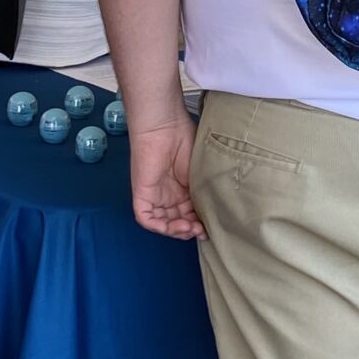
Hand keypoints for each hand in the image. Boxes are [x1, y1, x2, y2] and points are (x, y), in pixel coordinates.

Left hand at [128, 110, 204, 239]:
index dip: (201, 223)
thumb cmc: (186, 140)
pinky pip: (146, 218)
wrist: (166, 127)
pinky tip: (172, 226)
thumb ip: (206, 191)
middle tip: (201, 229)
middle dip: (190, 229)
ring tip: (190, 227)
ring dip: (176, 230)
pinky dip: (158, 226)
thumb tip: (216, 212)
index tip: (212, 226)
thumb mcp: (202, 171)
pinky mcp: (142, 195)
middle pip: (178, 221)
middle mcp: (170, 195)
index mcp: (185, 189)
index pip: (191, 214)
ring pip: (163, 223)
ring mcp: (155, 196)